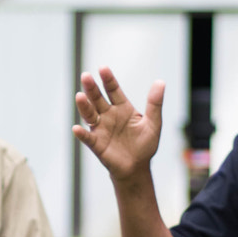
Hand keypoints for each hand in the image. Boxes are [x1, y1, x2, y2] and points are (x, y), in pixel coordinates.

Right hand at [72, 67, 164, 183]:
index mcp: (122, 108)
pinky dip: (82, 133)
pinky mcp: (97, 144)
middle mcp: (109, 115)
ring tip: (79, 96)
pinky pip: (88, 138)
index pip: (113, 90)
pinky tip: (76, 128)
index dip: (108, 79)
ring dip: (84, 106)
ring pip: (90, 114)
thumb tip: (161, 82)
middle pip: (98, 99)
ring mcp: (101, 129)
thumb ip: (155, 103)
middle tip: (86, 76)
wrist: (137, 168)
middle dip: (91, 88)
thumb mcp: (153, 123)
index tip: (103, 68)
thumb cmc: (145, 145)